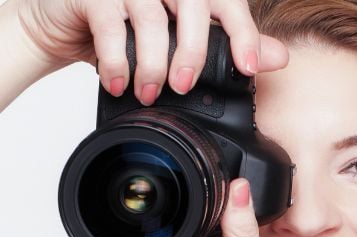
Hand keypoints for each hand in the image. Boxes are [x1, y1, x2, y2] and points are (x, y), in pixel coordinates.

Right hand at [13, 0, 287, 103]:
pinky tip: (118, 83)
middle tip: (184, 86)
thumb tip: (279, 56)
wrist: (64, 26)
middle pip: (193, 6)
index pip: (225, 1)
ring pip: (151, 19)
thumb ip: (228, 45)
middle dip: (194, 51)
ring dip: (151, 64)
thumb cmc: (126, 32)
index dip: (242, 33)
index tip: (248, 67)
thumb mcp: (179, 42)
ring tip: (148, 93)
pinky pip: (111, 25)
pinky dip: (116, 61)